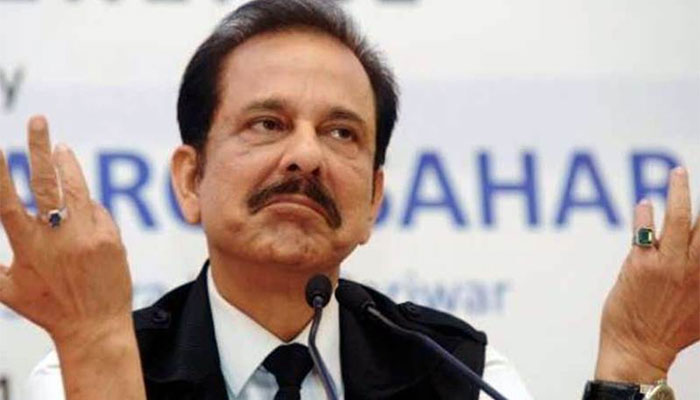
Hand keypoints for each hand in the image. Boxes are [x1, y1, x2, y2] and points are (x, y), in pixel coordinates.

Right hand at [0, 115, 132, 345]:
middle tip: (38, 120)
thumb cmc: (48, 308)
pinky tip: (81, 204)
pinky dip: (87, 204)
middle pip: (45, 182)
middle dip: (39, 147)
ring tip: (60, 148)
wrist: (94, 326)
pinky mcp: (110, 236)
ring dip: (67, 165)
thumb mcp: (7, 288)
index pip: (7, 201)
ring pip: (76, 188)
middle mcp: (56, 235)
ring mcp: (86, 234)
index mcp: (27, 245)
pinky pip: (96, 210)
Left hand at [595, 167, 699, 382]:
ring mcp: (668, 264)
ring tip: (678, 173)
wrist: (638, 347)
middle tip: (689, 174)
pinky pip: (645, 231)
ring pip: (680, 218)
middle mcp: (695, 267)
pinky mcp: (641, 264)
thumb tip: (699, 265)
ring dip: (679, 191)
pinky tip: (646, 203)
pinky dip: (646, 214)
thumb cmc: (670, 331)